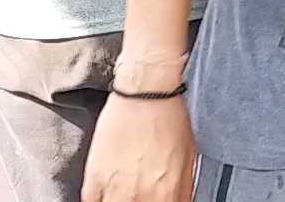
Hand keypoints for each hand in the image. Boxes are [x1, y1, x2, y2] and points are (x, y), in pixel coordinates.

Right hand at [81, 96, 195, 201]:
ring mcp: (118, 190)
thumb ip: (182, 186)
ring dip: (119, 200)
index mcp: (171, 192)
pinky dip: (99, 198)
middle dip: (140, 200)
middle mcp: (144, 196)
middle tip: (138, 191)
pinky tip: (106, 189)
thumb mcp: (189, 156)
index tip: (158, 197)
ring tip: (123, 189)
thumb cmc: (168, 116)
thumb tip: (179, 197)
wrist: (146, 92)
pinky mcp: (95, 180)